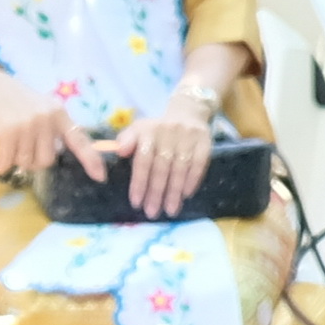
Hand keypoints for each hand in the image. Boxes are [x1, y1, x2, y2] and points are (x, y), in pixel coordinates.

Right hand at [0, 68, 107, 185]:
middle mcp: (47, 120)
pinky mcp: (8, 132)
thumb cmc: (19, 102)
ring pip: (27, 162)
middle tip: (25, 150)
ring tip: (11, 147)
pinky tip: (0, 162)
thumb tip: (61, 153)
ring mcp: (28, 126)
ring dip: (17, 161)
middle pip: (48, 160)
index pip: (80, 140)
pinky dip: (3, 166)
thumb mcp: (45, 109)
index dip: (91, 159)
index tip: (100, 176)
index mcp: (60, 115)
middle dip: (35, 161)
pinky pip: (9, 162)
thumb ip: (56, 128)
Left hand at [120, 98, 214, 218]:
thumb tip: (119, 152)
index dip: (139, 182)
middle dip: (156, 192)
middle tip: (152, 212)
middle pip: (162, 167)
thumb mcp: (137, 130)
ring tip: (170, 210)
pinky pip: (200, 163)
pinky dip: (193, 180)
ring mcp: (188, 136)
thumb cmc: (156, 129)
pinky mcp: (205, 141)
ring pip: (180, 168)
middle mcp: (168, 132)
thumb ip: (125, 140)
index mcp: (148, 131)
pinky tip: (187, 195)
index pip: (143, 160)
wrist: (188, 112)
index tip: (136, 202)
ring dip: (175, 191)